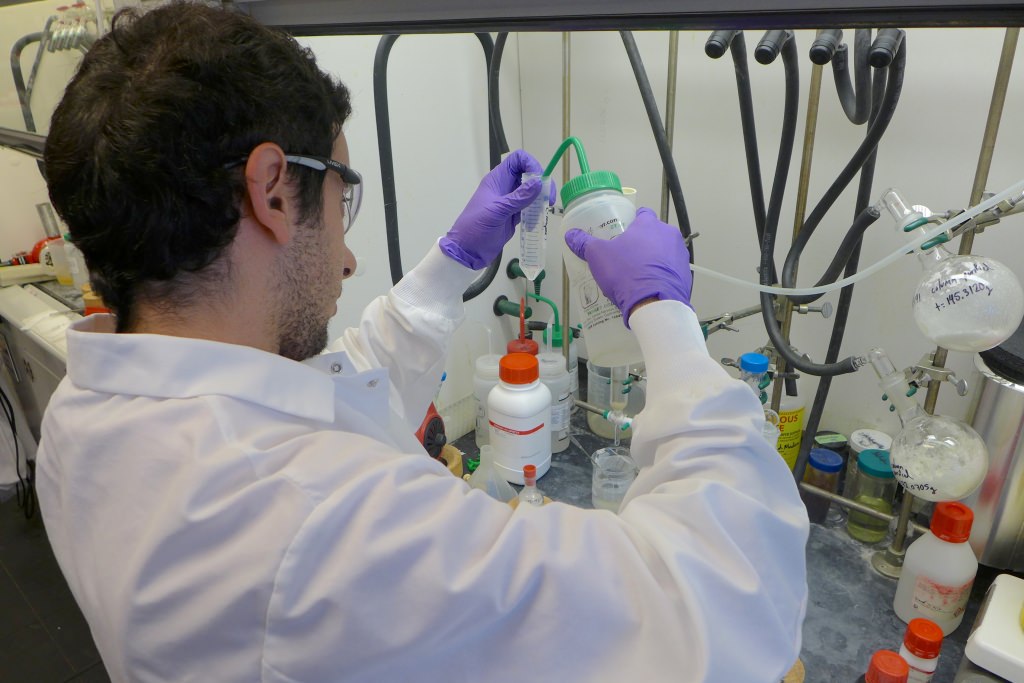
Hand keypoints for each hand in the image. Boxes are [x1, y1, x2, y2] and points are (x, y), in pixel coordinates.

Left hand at [439, 150, 543, 269]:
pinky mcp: (514, 215)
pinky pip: (530, 208)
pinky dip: (536, 211)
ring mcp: (510, 202)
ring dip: (541, 198)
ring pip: (531, 192)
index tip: (540, 179)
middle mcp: (504, 187)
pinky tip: (538, 220)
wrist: (467, 251)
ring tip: (546, 209)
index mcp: (497, 180)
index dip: (531, 164)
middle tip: (548, 199)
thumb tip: (539, 182)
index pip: (518, 160)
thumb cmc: (476, 228)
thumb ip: (519, 197)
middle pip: (528, 174)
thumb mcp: (498, 211)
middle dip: (541, 183)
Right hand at [564, 207, 691, 325]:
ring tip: (637, 274)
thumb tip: (570, 235)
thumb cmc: (626, 273)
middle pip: (654, 233)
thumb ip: (584, 243)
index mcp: (649, 224)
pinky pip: (671, 270)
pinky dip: (661, 275)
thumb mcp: (598, 256)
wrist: (655, 303)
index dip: (632, 221)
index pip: (642, 214)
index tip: (624, 231)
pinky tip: (648, 286)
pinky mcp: (685, 274)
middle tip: (626, 256)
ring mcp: (680, 255)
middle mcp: (669, 235)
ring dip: (653, 259)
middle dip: (642, 242)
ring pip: (664, 252)